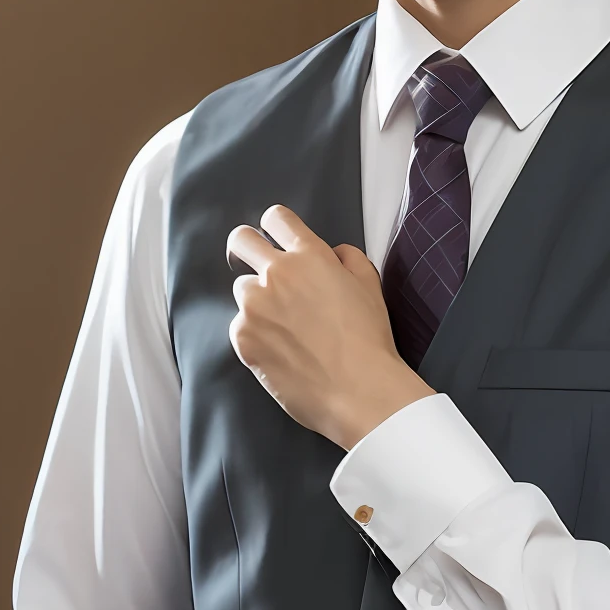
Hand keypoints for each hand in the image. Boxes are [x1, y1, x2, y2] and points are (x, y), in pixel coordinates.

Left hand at [226, 205, 435, 449]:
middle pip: (240, 241)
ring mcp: (255, 305)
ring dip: (258, 301)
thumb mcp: (370, 286)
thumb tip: (334, 254)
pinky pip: (240, 326)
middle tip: (258, 267)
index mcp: (309, 255)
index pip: (276, 219)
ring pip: (242, 289)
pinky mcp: (243, 336)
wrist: (358, 390)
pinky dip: (256, 335)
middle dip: (245, 249)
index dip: (276, 227)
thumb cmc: (368, 341)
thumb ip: (348, 258)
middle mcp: (276, 273)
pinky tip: (281, 352)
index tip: (276, 239)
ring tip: (285, 328)